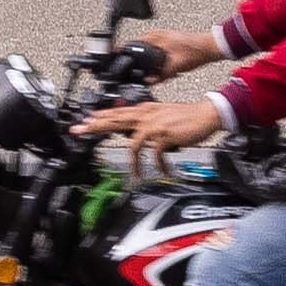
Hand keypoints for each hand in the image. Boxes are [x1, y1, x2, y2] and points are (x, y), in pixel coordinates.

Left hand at [72, 96, 226, 156]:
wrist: (206, 114)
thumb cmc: (186, 117)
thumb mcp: (161, 114)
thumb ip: (146, 121)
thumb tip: (133, 133)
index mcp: (144, 109)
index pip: (116, 111)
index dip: (99, 116)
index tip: (84, 121)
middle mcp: (146, 115)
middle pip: (115, 119)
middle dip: (95, 126)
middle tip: (79, 130)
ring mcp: (154, 125)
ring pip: (132, 142)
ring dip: (134, 163)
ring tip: (134, 175)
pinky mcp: (164, 135)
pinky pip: (154, 154)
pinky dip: (158, 165)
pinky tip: (163, 171)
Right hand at [125, 24, 225, 78]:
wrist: (210, 47)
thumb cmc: (197, 51)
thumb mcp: (176, 66)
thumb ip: (161, 76)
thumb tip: (149, 82)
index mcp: (156, 37)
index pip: (132, 43)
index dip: (122, 51)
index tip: (114, 57)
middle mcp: (157, 35)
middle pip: (138, 47)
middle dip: (136, 61)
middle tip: (134, 72)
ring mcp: (163, 38)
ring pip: (147, 51)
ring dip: (147, 61)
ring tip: (155, 72)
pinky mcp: (168, 43)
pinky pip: (155, 52)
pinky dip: (155, 60)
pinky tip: (164, 70)